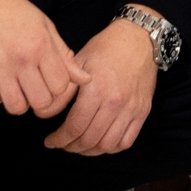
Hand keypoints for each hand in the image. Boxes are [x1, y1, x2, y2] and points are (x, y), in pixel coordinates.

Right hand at [0, 0, 85, 117]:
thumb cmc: (14, 12)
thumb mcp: (45, 27)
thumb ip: (64, 56)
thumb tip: (85, 80)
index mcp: (41, 44)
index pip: (60, 87)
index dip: (58, 87)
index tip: (50, 79)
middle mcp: (20, 57)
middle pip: (40, 102)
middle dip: (40, 99)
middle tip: (34, 87)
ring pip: (16, 107)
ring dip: (18, 101)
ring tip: (15, 85)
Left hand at [46, 18, 159, 156]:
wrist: (139, 38)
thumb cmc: (106, 47)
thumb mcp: (79, 60)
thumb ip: (64, 88)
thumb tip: (48, 111)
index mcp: (96, 90)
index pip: (74, 127)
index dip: (59, 139)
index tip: (51, 141)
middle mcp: (115, 103)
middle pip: (89, 140)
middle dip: (71, 147)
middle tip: (63, 144)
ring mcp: (131, 109)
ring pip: (107, 145)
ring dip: (90, 151)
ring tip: (80, 146)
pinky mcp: (143, 111)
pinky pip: (126, 141)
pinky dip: (112, 148)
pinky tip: (101, 143)